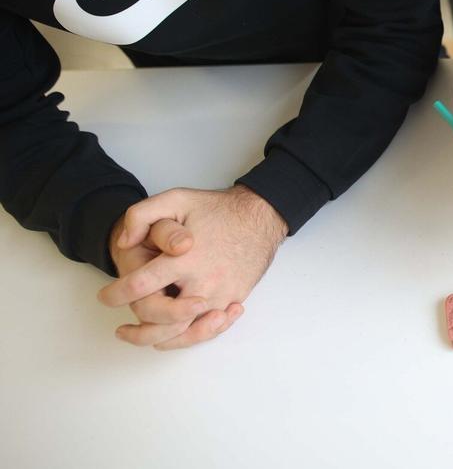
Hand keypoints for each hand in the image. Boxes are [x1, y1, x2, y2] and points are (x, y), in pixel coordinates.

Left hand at [99, 185, 286, 349]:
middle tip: (121, 328)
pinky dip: (190, 336)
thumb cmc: (218, 210)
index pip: (141, 285)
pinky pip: (210, 328)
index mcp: (185, 258)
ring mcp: (221, 293)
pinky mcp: (234, 299)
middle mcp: (204, 281)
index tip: (106, 297)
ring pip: (186, 331)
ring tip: (143, 337)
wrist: (261, 216)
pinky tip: (175, 334)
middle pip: (163, 319)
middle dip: (137, 329)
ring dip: (160, 339)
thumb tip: (125, 241)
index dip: (116, 294)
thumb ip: (142, 214)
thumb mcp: (177, 198)